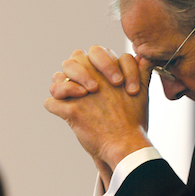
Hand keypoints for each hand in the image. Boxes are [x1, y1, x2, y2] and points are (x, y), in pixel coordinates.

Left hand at [45, 51, 152, 169]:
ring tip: (70, 97)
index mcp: (110, 71)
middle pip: (74, 58)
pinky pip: (51, 103)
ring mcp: (81, 95)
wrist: (126, 144)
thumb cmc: (134, 121)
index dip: (98, 62)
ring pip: (57, 78)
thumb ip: (142, 71)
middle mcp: (94, 78)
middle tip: (85, 86)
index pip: (95, 52)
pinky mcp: (71, 112)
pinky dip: (54, 106)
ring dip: (60, 86)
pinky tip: (63, 111)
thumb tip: (141, 57)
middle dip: (76, 69)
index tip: (108, 81)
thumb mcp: (143, 92)